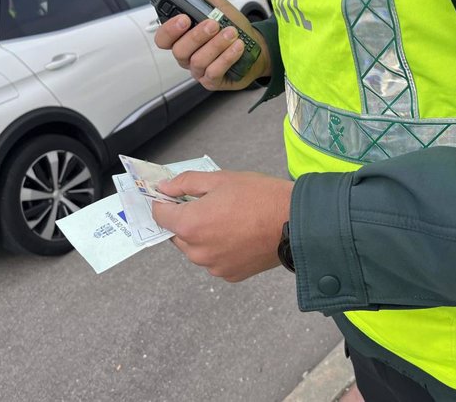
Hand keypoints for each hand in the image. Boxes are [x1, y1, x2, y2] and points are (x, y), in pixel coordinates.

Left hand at [152, 170, 292, 281]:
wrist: (295, 222)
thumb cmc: (259, 196)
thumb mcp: (220, 179)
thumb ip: (186, 183)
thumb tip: (164, 188)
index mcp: (190, 225)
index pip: (160, 215)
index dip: (165, 202)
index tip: (174, 196)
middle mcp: (196, 251)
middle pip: (177, 234)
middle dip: (186, 219)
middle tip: (211, 204)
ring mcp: (213, 266)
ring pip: (195, 249)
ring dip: (202, 235)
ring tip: (229, 219)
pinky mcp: (229, 275)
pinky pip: (214, 260)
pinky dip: (219, 248)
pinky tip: (238, 234)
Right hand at [154, 0, 270, 90]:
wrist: (256, 46)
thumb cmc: (232, 26)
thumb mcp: (214, 4)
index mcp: (182, 38)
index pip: (163, 39)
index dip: (170, 30)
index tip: (184, 18)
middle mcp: (187, 56)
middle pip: (179, 50)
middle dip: (197, 36)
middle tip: (214, 24)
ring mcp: (198, 70)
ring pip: (198, 61)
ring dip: (216, 45)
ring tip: (232, 33)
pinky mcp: (212, 81)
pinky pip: (213, 72)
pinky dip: (226, 57)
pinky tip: (237, 47)